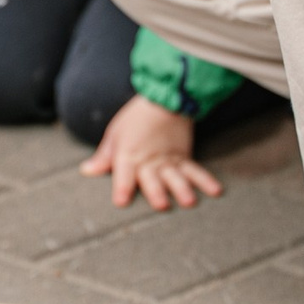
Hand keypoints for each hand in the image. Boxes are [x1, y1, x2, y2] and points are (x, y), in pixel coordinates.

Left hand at [82, 95, 221, 209]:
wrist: (164, 99)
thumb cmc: (135, 119)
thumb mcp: (115, 134)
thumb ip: (104, 156)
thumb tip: (87, 171)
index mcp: (128, 155)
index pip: (124, 173)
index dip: (122, 187)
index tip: (121, 202)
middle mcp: (149, 160)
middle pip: (152, 177)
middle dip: (156, 191)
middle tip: (161, 205)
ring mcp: (169, 160)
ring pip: (176, 176)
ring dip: (182, 188)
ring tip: (189, 202)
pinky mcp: (184, 157)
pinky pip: (195, 170)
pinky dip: (206, 180)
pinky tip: (216, 191)